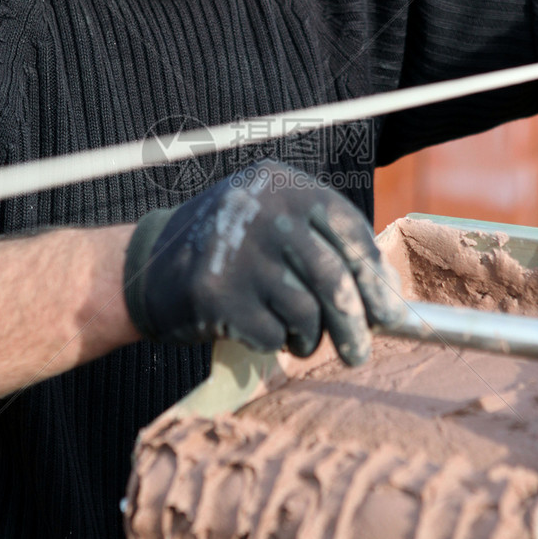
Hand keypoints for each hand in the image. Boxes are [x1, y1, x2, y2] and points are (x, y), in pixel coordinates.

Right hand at [123, 159, 405, 364]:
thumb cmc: (232, 251)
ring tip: (299, 339)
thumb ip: (324, 247)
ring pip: (306, 311)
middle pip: (332, 277)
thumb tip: (390, 299)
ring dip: (310, 337)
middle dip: (355, 324)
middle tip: (360, 354)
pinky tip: (262, 332)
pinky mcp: (215, 293)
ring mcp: (236, 250)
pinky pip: (271, 333)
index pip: (347, 229)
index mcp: (281, 184)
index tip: (389, 313)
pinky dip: (275, 343)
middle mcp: (259, 209)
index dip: (374, 276)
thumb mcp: (273, 224)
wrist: (147, 266)